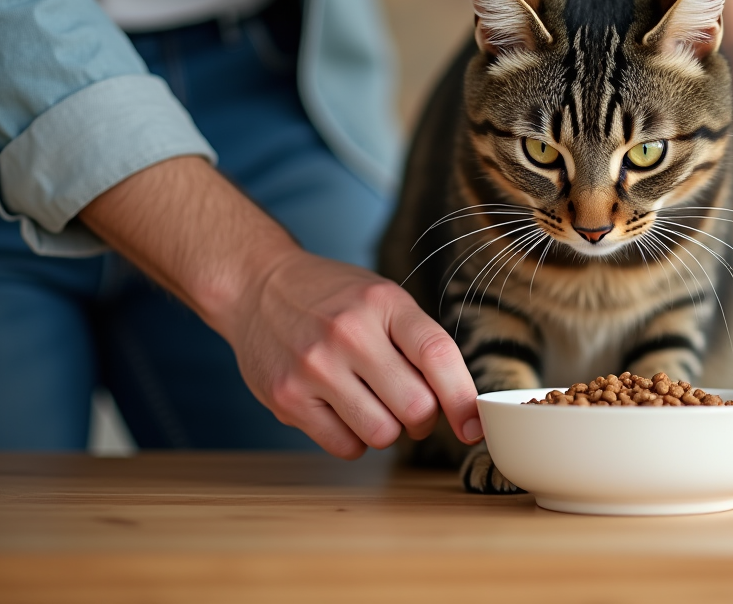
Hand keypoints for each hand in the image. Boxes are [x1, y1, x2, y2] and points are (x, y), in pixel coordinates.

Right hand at [231, 249, 481, 458]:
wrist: (259, 286)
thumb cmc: (334, 299)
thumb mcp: (384, 301)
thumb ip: (421, 345)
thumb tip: (463, 407)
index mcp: (385, 304)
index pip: (438, 356)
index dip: (463, 400)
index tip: (473, 427)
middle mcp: (350, 333)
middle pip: (416, 407)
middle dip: (424, 418)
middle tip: (413, 407)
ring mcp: (314, 366)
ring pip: (382, 434)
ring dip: (388, 430)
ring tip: (373, 404)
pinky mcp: (287, 396)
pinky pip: (345, 446)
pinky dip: (354, 440)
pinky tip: (344, 412)